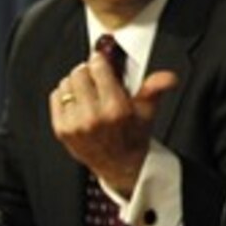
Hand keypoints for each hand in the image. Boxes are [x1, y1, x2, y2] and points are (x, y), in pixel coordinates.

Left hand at [49, 52, 178, 195]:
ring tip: (88, 92)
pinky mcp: (61, 129)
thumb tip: (169, 77)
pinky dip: (65, 95)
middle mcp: (93, 116)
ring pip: (66, 83)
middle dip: (88, 71)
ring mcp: (74, 124)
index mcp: (116, 109)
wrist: (119, 165)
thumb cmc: (133, 136)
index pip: (98, 68)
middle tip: (97, 78)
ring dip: (76, 83)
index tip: (103, 60)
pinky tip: (78, 102)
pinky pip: (56, 97)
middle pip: (79, 73)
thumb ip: (156, 88)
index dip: (101, 60)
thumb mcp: (148, 110)